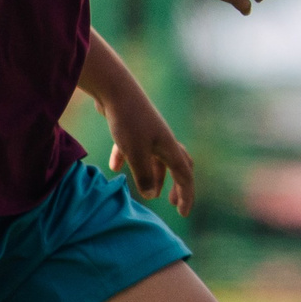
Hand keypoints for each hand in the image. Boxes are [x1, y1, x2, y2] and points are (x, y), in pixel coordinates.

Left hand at [104, 88, 196, 216]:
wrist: (114, 88)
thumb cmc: (127, 121)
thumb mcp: (136, 152)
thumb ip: (144, 175)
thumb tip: (150, 195)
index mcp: (169, 147)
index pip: (185, 176)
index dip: (186, 196)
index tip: (182, 213)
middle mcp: (163, 140)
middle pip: (177, 166)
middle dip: (176, 185)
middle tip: (172, 202)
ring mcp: (148, 132)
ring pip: (156, 159)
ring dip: (154, 176)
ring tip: (148, 192)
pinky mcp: (132, 127)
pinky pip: (135, 148)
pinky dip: (128, 159)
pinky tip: (115, 167)